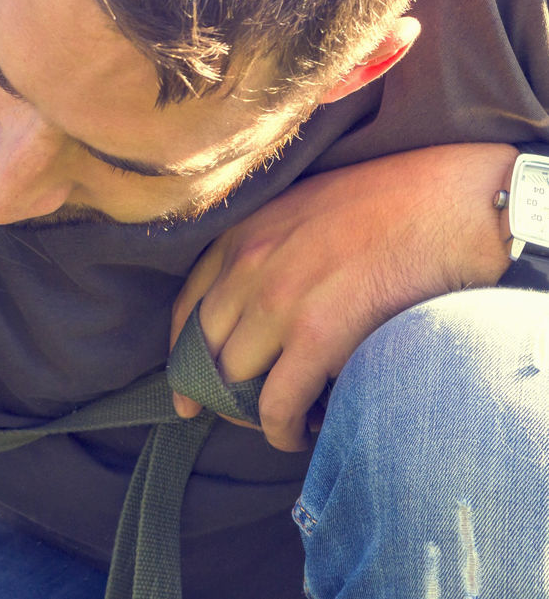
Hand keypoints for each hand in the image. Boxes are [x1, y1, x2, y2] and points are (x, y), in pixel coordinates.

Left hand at [170, 143, 515, 451]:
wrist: (454, 201)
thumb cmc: (393, 204)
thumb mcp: (304, 210)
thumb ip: (269, 252)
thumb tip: (254, 313)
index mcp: (242, 234)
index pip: (186, 310)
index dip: (181, 359)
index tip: (184, 393)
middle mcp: (248, 266)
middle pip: (205, 352)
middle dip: (217, 394)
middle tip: (243, 416)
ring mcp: (279, 300)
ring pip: (235, 382)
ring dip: (252, 414)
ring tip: (282, 422)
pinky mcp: (318, 335)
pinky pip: (277, 404)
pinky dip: (282, 431)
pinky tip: (300, 435)